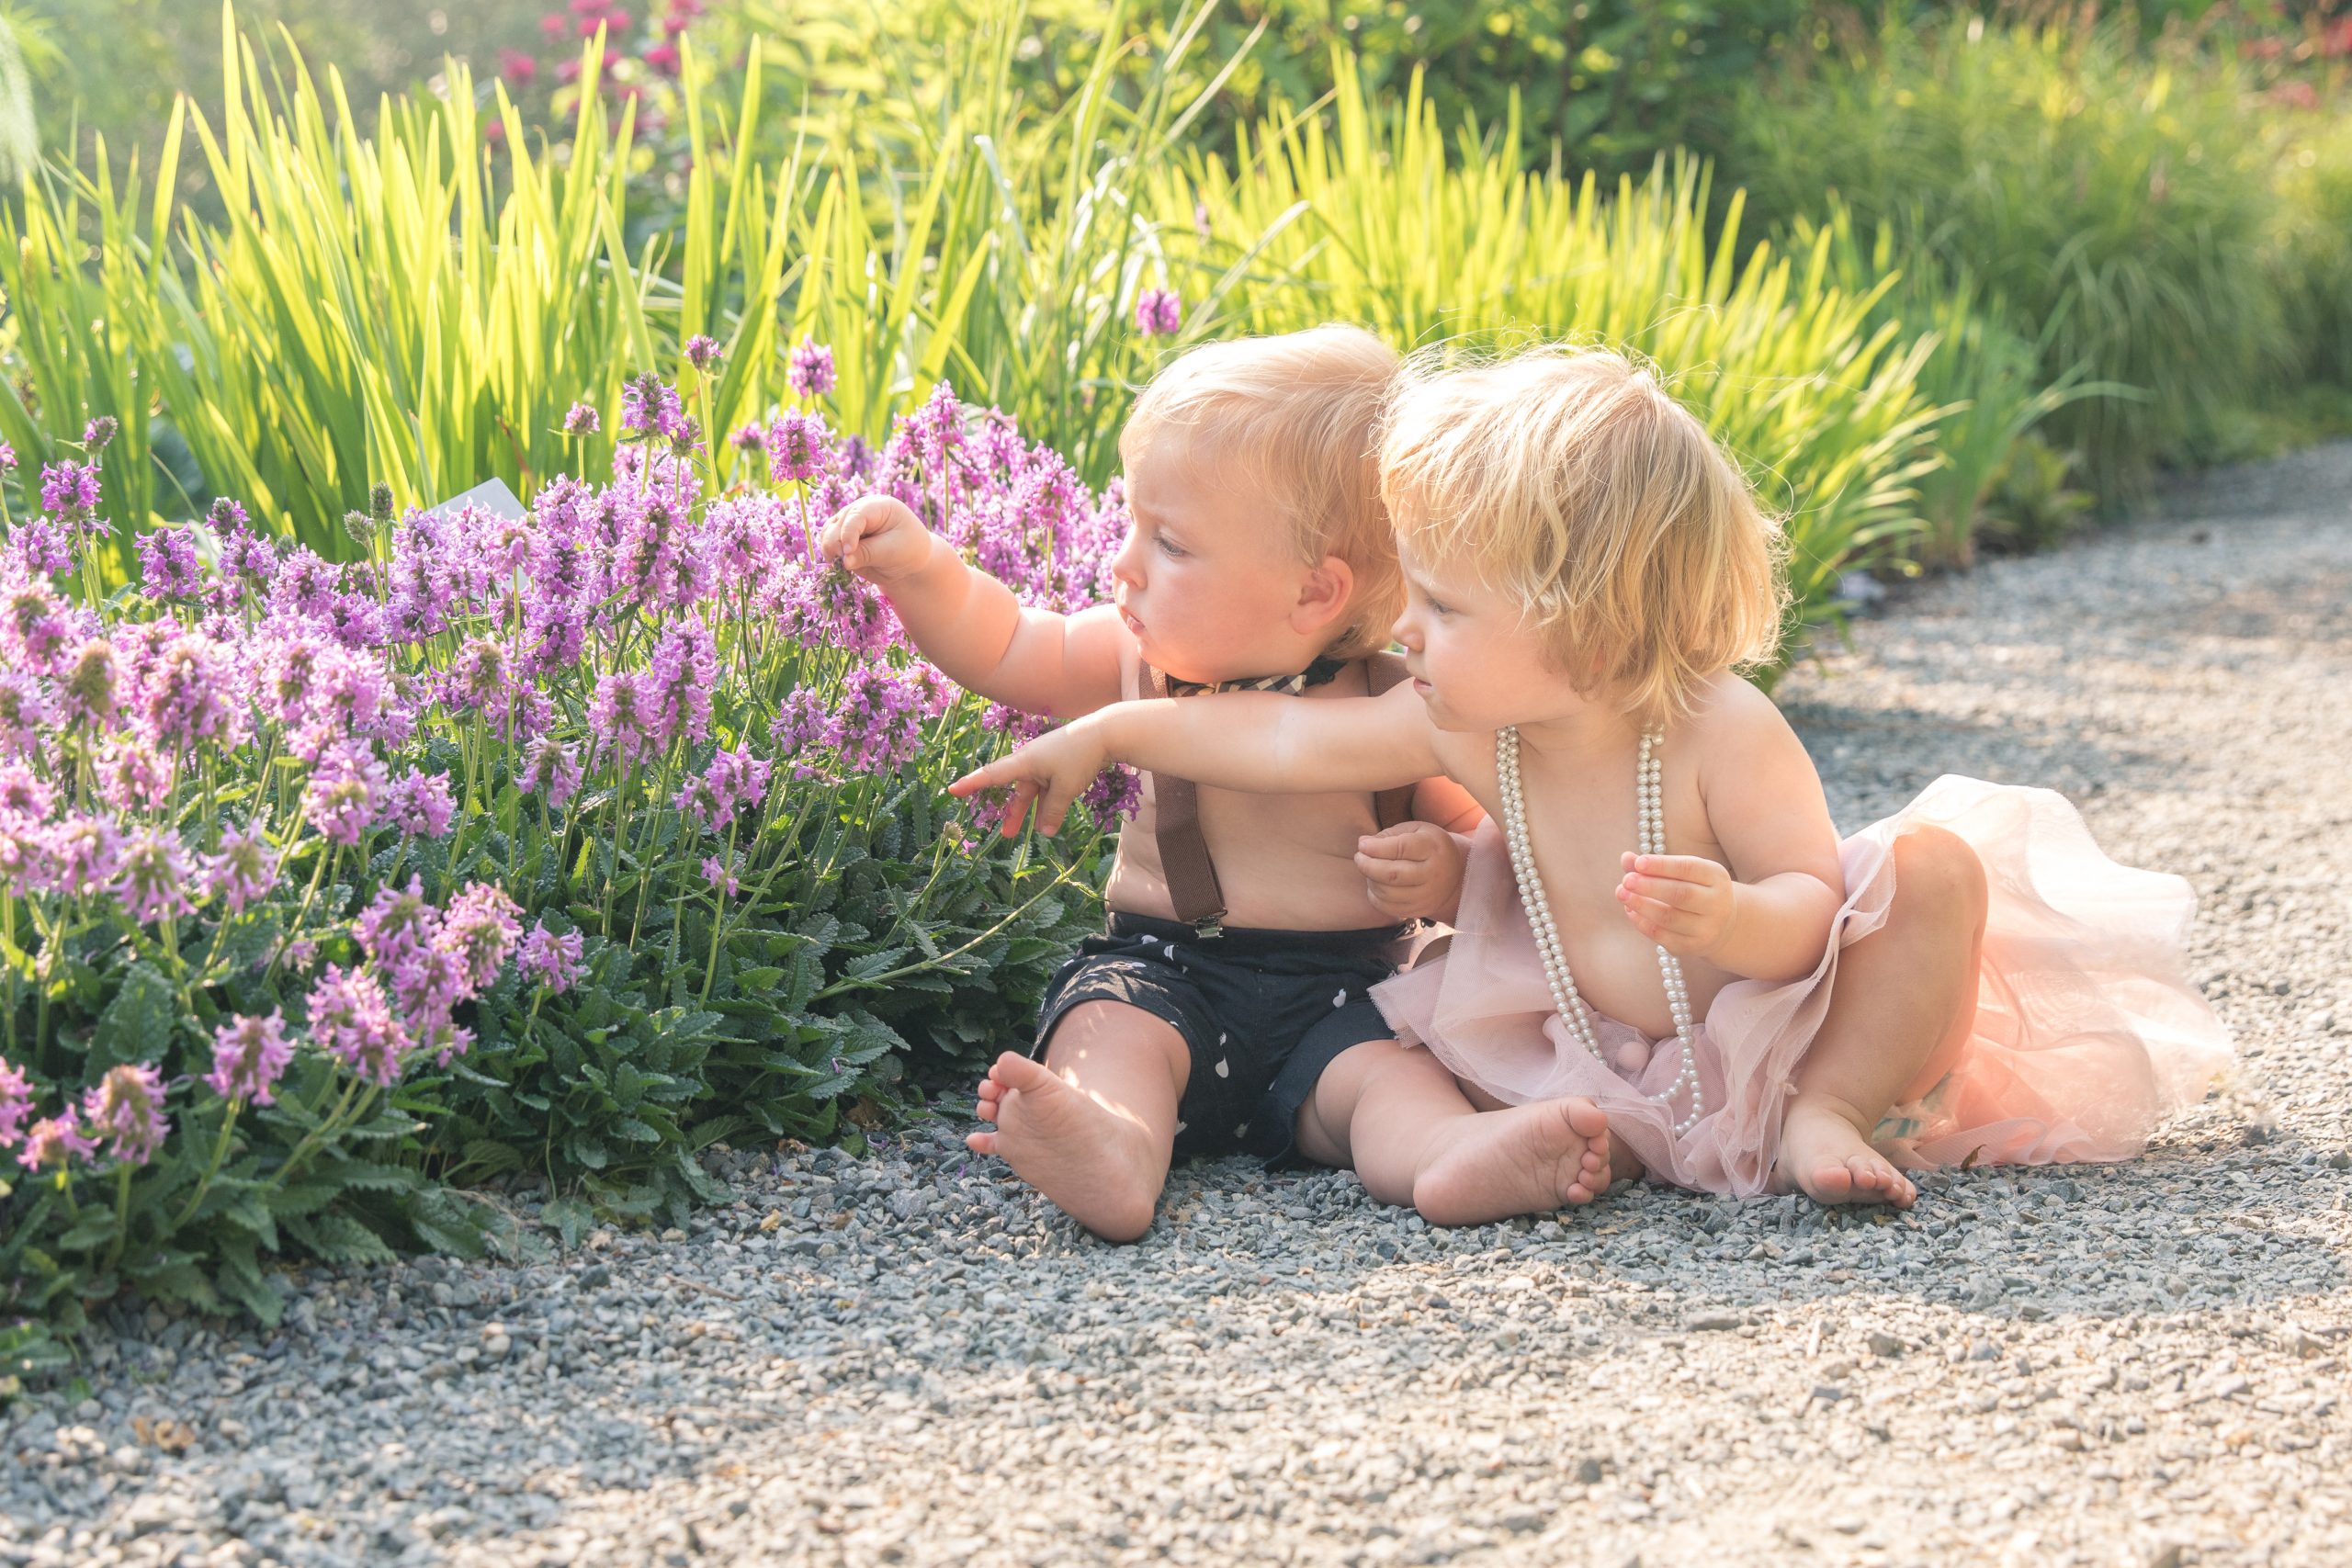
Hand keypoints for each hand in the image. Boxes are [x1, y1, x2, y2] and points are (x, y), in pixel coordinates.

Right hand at [817, 494, 931, 583]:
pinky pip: (828, 543)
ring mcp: (849, 523)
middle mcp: (860, 510)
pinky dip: (831, 554)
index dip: (849, 533)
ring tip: (845, 565)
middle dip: (837, 544)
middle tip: (846, 564)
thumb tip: (845, 561)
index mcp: (878, 506)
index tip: (848, 553)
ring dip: (831, 550)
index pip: (857, 515)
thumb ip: (868, 554)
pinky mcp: (843, 537)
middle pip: (838, 524)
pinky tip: (841, 565)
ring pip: (829, 533)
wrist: (910, 562)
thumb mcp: (893, 551)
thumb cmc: (908, 551)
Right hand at [949, 717, 1113, 837]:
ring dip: (1031, 813)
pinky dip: (1048, 805)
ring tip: (1026, 833)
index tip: (952, 790)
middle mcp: (1030, 761)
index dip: (971, 784)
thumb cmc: (1080, 757)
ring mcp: (1045, 764)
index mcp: (1024, 762)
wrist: (1105, 733)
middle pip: (1015, 790)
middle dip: (1010, 812)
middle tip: (1002, 833)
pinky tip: (1049, 824)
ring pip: (1033, 792)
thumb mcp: (1065, 789)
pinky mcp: (1059, 766)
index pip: (991, 775)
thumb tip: (1044, 832)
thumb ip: (1052, 812)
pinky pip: (1048, 789)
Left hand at [1355, 822, 1467, 921]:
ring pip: (1387, 893)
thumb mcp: (1416, 830)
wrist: (1454, 874)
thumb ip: (1390, 834)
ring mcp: (1427, 896)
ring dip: (1370, 880)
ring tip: (1368, 869)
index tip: (1362, 844)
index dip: (1375, 847)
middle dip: (1367, 866)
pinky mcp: (1419, 910)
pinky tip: (1375, 884)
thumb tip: (1364, 843)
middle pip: (1392, 875)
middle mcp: (1433, 874)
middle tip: (1359, 857)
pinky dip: (1375, 895)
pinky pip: (1388, 908)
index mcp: (1433, 848)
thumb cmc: (1429, 847)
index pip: (1400, 848)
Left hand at [1616, 852, 1737, 959]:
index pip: (1688, 868)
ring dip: (1641, 905)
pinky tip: (1630, 911)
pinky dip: (1642, 923)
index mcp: (1716, 877)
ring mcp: (1707, 928)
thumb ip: (1653, 865)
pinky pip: (1663, 936)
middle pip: (1681, 895)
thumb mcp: (1681, 872)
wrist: (1720, 924)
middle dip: (1650, 887)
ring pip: (1670, 918)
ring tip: (1621, 894)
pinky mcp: (1693, 946)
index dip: (1662, 865)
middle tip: (1626, 881)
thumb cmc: (1693, 888)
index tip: (1638, 863)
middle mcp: (1717, 903)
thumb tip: (1626, 858)